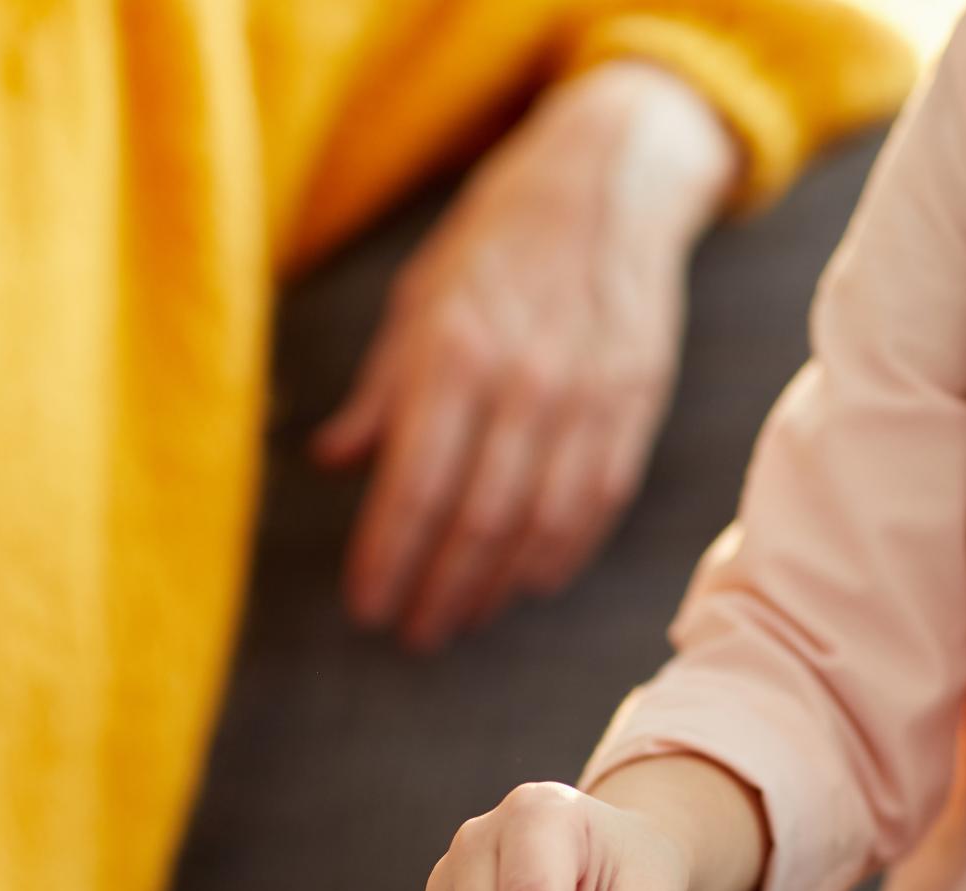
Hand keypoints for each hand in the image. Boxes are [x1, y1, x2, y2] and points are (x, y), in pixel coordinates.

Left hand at [318, 61, 737, 649]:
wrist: (608, 181)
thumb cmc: (495, 244)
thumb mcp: (418, 300)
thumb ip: (378, 391)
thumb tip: (331, 462)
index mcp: (453, 353)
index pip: (412, 486)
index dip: (387, 558)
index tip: (367, 607)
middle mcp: (521, 382)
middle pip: (475, 522)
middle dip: (439, 592)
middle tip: (413, 634)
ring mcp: (586, 398)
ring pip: (539, 527)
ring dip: (496, 587)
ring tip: (463, 617)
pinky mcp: (634, 407)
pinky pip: (597, 505)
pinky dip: (561, 556)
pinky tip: (528, 583)